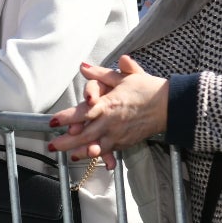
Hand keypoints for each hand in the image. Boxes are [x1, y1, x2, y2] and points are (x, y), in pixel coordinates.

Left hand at [48, 55, 169, 168]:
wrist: (170, 105)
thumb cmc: (147, 88)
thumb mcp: (124, 76)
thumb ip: (101, 73)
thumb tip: (83, 66)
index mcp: (109, 104)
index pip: (83, 112)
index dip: (66, 117)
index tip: (52, 122)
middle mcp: (111, 121)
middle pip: (84, 134)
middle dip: (66, 141)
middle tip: (51, 146)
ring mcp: (118, 133)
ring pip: (94, 145)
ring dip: (78, 151)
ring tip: (65, 155)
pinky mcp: (125, 141)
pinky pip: (107, 150)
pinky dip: (96, 154)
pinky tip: (85, 156)